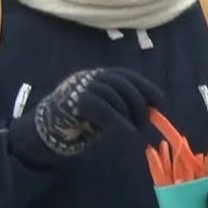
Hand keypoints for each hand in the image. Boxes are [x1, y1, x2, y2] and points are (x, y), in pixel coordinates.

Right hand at [13, 67, 162, 160]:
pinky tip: (127, 132)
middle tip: (145, 122)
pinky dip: (119, 121)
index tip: (160, 103)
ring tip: (135, 130)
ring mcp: (81, 87)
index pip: (128, 76)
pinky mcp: (74, 101)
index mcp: (100, 75)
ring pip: (114, 97)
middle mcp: (91, 76)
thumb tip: (151, 112)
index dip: (146, 88)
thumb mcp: (106, 109)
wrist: (47, 127)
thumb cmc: (82, 120)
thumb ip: (124, 106)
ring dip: (129, 115)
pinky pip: (103, 109)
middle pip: (123, 86)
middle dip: (139, 104)